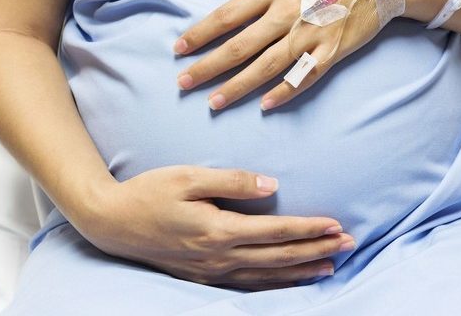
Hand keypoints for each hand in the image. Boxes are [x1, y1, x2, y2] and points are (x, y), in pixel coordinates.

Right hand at [71, 165, 354, 290]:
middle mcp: (219, 256)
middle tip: (349, 244)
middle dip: (317, 251)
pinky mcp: (203, 277)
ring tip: (331, 267)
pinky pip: (248, 285)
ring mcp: (211, 271)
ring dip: (301, 271)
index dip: (309, 229)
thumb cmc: (149, 193)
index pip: (276, 231)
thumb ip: (233, 181)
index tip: (336, 225)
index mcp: (218, 229)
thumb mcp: (189, 176)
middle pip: (279, 257)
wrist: (111, 223)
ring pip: (267, 276)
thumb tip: (273, 186)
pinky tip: (289, 280)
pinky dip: (275, 285)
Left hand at [173, 0, 445, 110]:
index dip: (200, 34)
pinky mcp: (331, 51)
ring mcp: (310, 35)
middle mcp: (288, 13)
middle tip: (184, 83)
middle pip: (240, 46)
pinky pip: (304, 76)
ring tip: (214, 102)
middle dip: (208, 67)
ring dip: (238, 87)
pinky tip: (265, 105)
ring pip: (266, 66)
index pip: (227, 15)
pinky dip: (284, 91)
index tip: (178, 49)